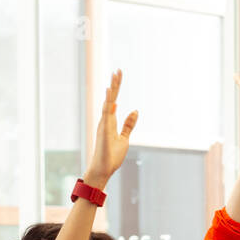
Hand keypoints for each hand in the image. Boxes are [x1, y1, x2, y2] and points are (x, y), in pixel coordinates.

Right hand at [84, 70, 138, 187]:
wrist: (104, 169)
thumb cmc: (112, 156)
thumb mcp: (124, 138)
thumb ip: (129, 125)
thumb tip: (135, 111)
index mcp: (110, 120)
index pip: (114, 100)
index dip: (116, 87)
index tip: (119, 74)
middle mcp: (105, 120)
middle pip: (110, 98)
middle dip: (115, 84)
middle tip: (118, 70)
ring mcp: (104, 125)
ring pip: (108, 103)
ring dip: (112, 90)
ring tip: (115, 76)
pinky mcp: (104, 132)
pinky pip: (106, 116)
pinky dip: (109, 106)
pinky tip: (111, 96)